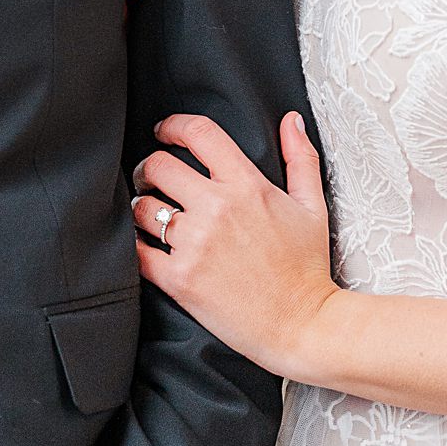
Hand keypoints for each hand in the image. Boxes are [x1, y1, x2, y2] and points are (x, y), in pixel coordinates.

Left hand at [131, 111, 337, 380]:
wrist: (303, 325)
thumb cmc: (307, 267)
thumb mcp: (312, 206)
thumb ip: (300, 157)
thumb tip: (292, 119)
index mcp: (246, 185)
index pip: (199, 133)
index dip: (173, 125)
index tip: (164, 131)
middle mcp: (217, 208)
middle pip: (158, 165)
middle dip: (148, 167)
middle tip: (149, 177)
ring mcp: (195, 244)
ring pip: (142, 207)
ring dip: (140, 207)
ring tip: (148, 214)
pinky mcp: (180, 279)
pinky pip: (138, 251)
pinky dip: (134, 245)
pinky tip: (143, 245)